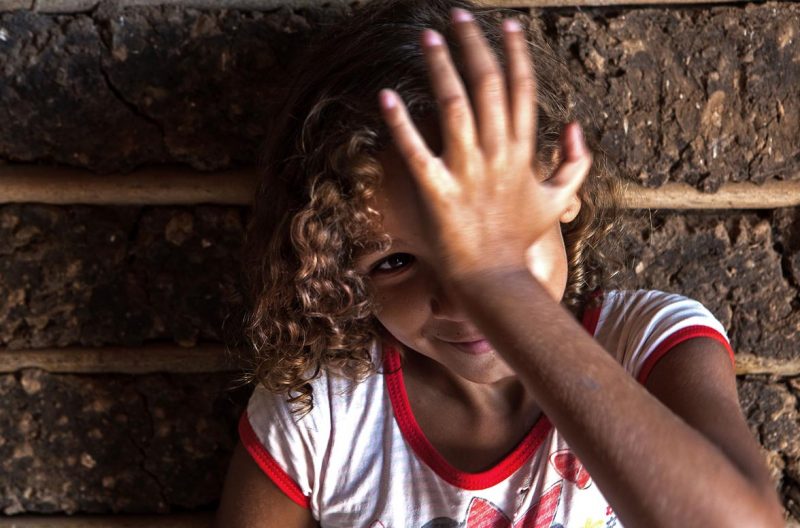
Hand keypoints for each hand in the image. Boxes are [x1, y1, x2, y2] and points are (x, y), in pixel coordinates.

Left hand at [378, 9, 590, 283]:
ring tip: (427, 37)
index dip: (515, 55)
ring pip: (456, 107)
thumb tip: (572, 126)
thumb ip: (574, 163)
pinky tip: (385, 96)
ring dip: (441, 68)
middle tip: (457, 15)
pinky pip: (417, 152)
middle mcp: (497, 156)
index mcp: (523, 153)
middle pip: (488, 87)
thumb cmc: (520, 240)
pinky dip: (401, 124)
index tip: (507, 26)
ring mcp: (468, 173)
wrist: (494, 280)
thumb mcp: (557, 202)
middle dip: (473, 46)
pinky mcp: (438, 193)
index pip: (523, 91)